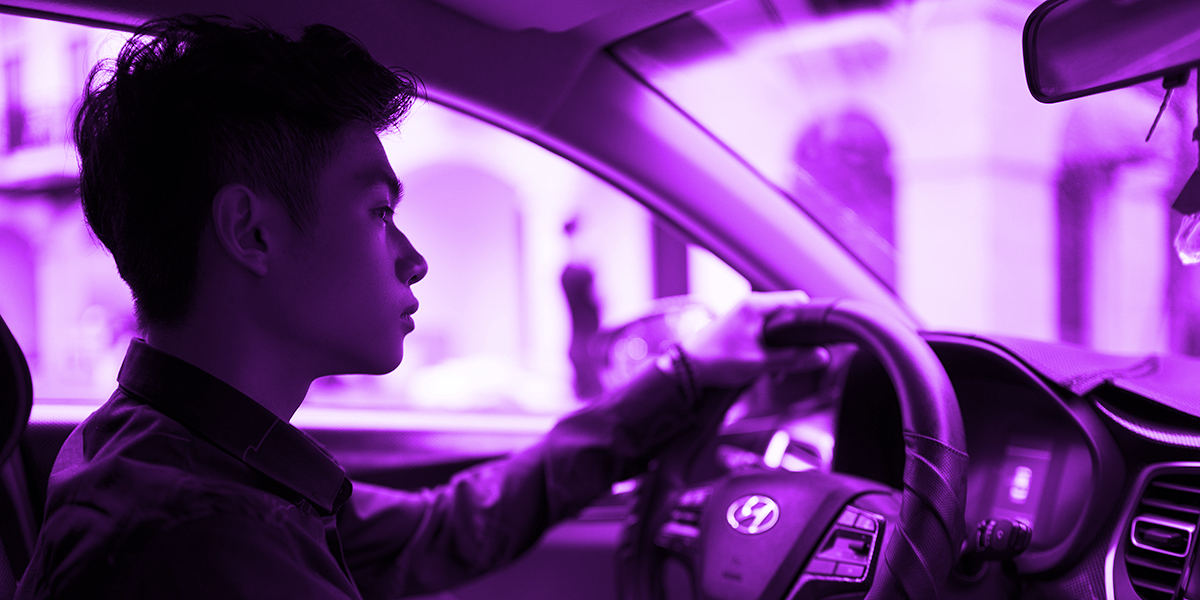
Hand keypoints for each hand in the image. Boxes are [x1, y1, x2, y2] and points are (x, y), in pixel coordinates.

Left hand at [678, 291, 829, 386]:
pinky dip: (770, 348)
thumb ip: (792, 359)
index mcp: (757, 305)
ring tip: (778, 370)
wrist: (687, 368)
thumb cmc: (716, 361)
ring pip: (777, 326)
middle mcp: (751, 304)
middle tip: (798, 359)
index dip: (811, 320)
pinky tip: (768, 368)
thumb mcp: (759, 363)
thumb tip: (821, 357)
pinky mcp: (739, 326)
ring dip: (782, 347)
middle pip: (789, 315)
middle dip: (797, 338)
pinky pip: (764, 332)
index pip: (797, 302)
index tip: (818, 338)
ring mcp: (744, 315)